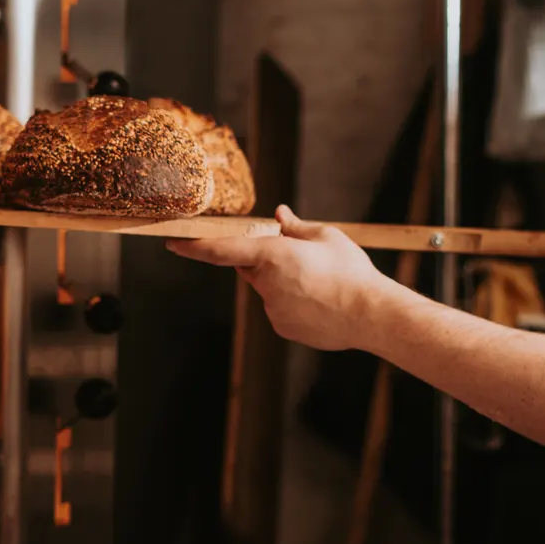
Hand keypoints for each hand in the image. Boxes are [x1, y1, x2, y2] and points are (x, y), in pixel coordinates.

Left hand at [168, 206, 390, 351]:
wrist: (371, 314)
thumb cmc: (351, 271)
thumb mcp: (326, 237)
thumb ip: (296, 227)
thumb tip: (280, 215)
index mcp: (272, 255)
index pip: (221, 250)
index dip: (194, 246)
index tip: (173, 243)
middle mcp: (266, 284)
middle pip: (252, 268)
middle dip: (266, 261)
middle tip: (300, 260)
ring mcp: (272, 310)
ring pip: (268, 291)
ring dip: (285, 284)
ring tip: (321, 285)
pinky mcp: (282, 327)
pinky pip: (280, 310)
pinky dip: (294, 304)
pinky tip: (321, 304)